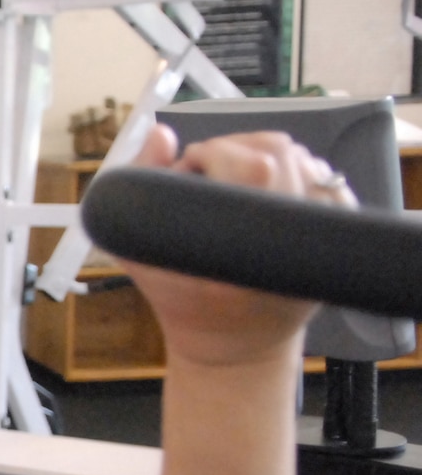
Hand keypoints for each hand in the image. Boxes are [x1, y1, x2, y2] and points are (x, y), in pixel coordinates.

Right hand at [126, 126, 356, 368]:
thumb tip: (162, 133)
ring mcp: (322, 236)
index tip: (188, 173)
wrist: (237, 341)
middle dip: (233, 150)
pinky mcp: (338, 231)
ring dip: (260, 158)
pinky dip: (289, 170)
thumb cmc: (179, 299)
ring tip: (232, 188)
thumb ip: (141, 187)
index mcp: (241, 254)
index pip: (252, 165)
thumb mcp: (137, 253)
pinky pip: (320, 173)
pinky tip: (263, 194)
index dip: (212, 155)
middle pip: (279, 152)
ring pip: (300, 157)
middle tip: (208, 177)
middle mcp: (291, 242)